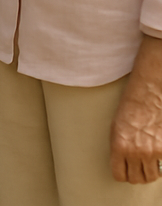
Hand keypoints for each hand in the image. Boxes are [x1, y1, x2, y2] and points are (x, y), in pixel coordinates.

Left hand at [111, 36, 161, 182]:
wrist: (149, 94)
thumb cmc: (130, 109)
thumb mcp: (116, 128)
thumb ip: (120, 149)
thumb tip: (124, 166)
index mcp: (119, 146)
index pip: (120, 175)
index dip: (123, 174)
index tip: (125, 171)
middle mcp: (136, 151)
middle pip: (137, 179)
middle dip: (137, 176)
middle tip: (138, 168)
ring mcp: (153, 151)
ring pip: (153, 176)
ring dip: (150, 171)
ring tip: (148, 162)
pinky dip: (161, 162)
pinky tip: (157, 153)